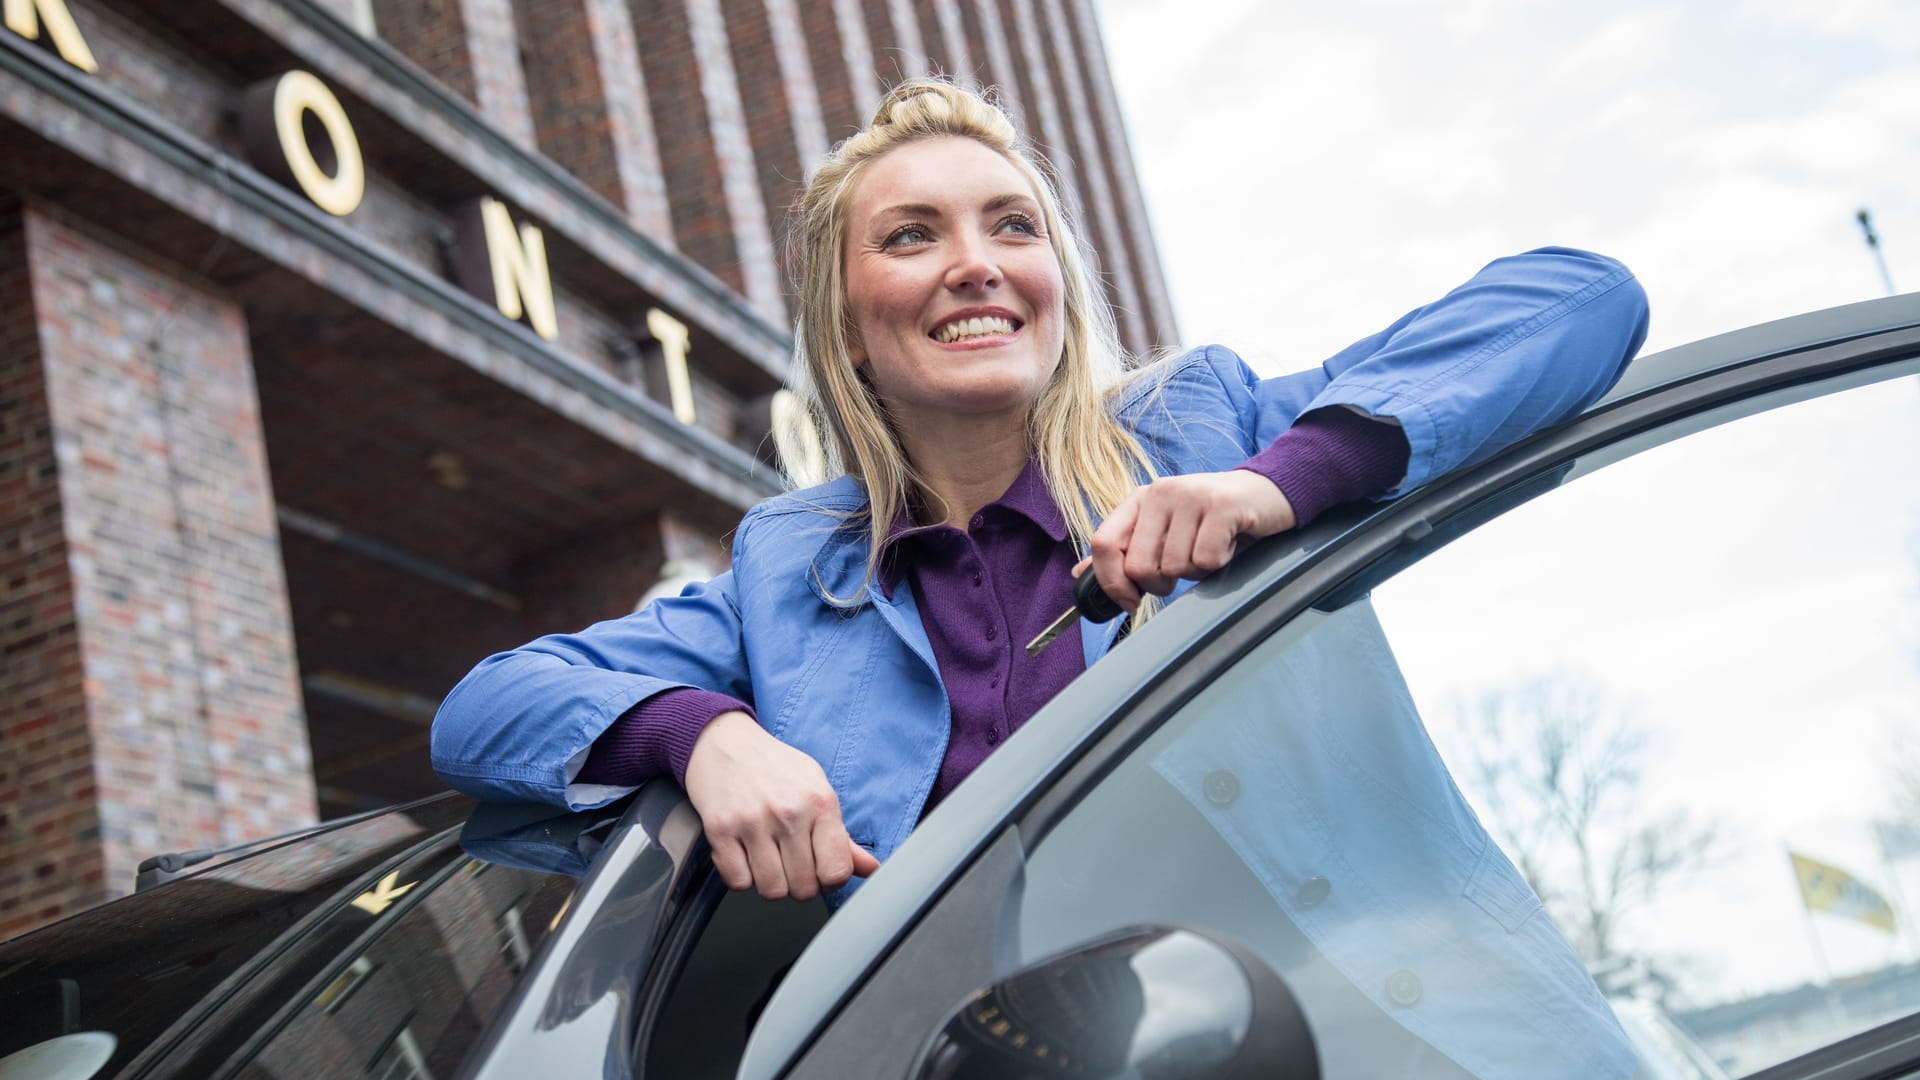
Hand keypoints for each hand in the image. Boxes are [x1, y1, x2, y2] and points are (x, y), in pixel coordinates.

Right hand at [683, 711, 881, 899]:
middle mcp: (788, 812)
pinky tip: (744, 854)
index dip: (830, 881)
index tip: (821, 872)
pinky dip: (741, 876)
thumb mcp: (816, 789)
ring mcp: (752, 822)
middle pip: (804, 888)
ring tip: (767, 858)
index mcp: (820, 802)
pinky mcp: (719, 830)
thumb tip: (871, 868)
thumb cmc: (774, 767)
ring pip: (772, 891)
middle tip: (790, 863)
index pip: (837, 871)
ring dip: (770, 882)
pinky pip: (738, 882)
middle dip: (799, 883)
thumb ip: (842, 835)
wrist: (724, 742)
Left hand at [1088, 470, 1296, 612]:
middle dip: (1162, 583)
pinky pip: (1206, 560)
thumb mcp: (1164, 529)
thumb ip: (1125, 550)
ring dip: (1196, 572)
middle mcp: (1161, 492)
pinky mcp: (1223, 506)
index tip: (1129, 602)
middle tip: (1184, 568)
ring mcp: (1192, 496)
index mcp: (1140, 499)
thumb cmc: (1212, 520)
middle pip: (1139, 566)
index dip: (1111, 582)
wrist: (1267, 493)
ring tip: (1210, 549)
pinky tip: (1228, 545)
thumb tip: (1080, 575)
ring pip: (1175, 567)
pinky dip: (1219, 565)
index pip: (1103, 543)